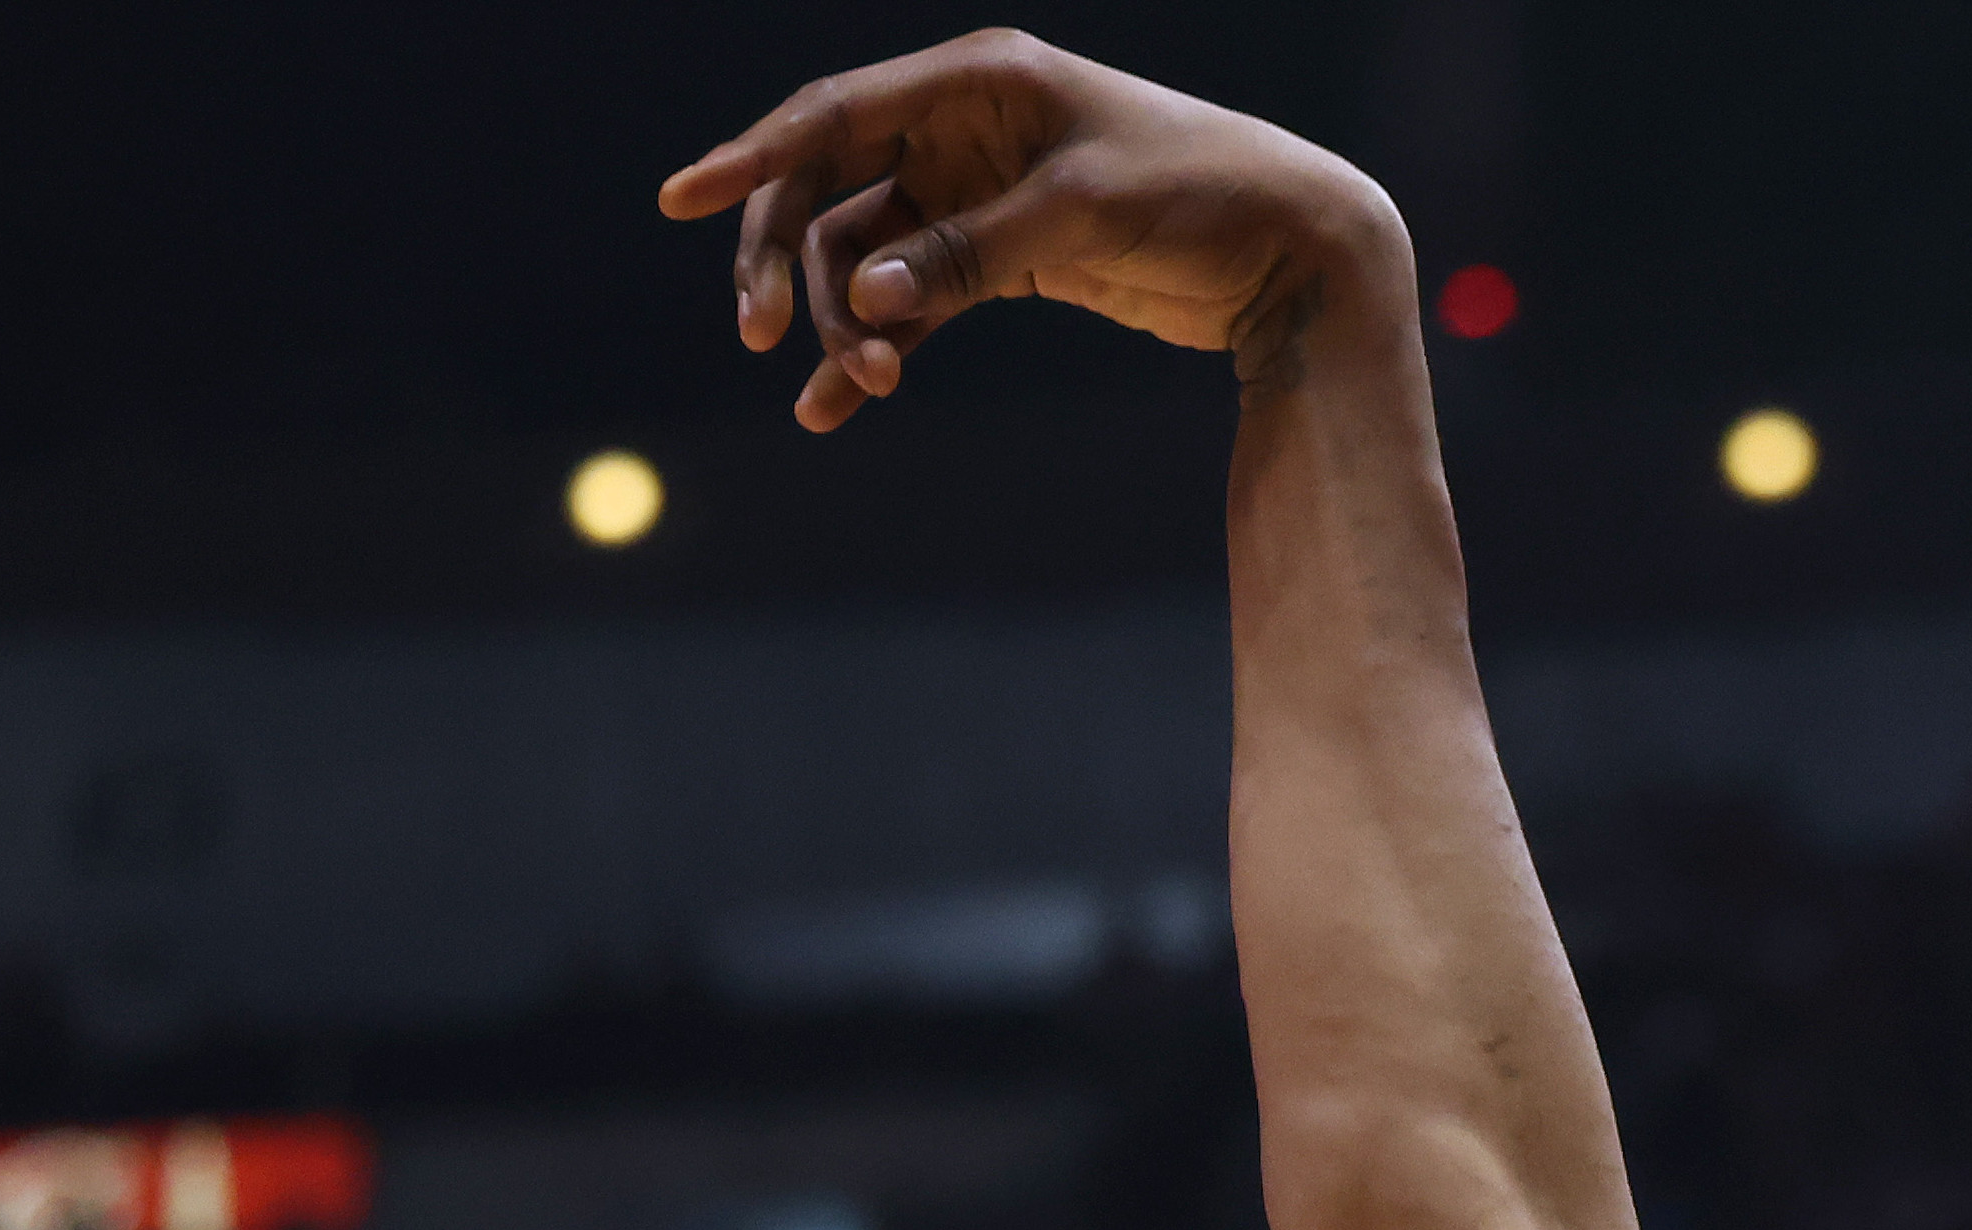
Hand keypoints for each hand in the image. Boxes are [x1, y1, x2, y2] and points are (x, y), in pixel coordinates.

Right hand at [658, 31, 1399, 430]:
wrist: (1290, 249)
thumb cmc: (1199, 194)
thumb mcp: (1081, 214)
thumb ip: (968, 253)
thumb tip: (860, 295)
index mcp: (980, 81)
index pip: (836, 115)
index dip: (752, 158)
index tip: (681, 200)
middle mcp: (966, 129)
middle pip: (830, 191)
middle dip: (787, 264)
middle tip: (762, 339)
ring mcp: (977, 195)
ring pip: (866, 258)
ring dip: (845, 324)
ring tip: (855, 391)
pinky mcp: (1001, 259)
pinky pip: (913, 302)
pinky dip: (879, 347)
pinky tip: (843, 408)